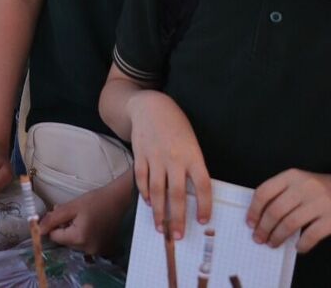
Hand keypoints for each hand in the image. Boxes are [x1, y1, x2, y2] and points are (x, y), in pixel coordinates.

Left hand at [39, 172, 135, 254]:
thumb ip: (53, 219)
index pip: (54, 237)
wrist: (117, 201)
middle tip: (71, 213)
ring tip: (81, 217)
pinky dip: (82, 234)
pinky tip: (88, 223)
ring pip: (73, 242)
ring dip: (72, 231)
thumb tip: (38, 230)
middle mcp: (88, 249)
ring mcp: (96, 251)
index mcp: (79, 238)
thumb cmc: (94, 201)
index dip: (54, 224)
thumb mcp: (70, 207)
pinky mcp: (101, 249)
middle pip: (64, 241)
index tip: (59, 214)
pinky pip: (84, 244)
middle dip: (63, 227)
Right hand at [129, 91, 211, 239]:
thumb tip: (192, 194)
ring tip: (160, 227)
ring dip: (158, 211)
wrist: (150, 107)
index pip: (202, 186)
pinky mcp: (140, 155)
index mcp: (193, 156)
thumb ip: (192, 167)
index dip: (204, 205)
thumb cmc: (176, 126)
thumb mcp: (191, 143)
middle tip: (177, 236)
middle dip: (177, 217)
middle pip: (177, 194)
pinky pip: (142, 178)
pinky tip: (147, 203)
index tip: (203, 221)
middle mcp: (174, 158)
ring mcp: (155, 157)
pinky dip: (144, 193)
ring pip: (156, 190)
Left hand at [248, 169, 330, 251]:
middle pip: (275, 210)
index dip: (254, 210)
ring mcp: (319, 203)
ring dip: (278, 236)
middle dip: (264, 228)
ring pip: (290, 223)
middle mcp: (304, 187)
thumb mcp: (298, 182)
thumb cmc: (318, 188)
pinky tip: (298, 247)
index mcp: (291, 176)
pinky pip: (311, 234)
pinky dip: (302, 244)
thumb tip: (260, 216)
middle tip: (259, 238)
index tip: (250, 223)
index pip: (264, 192)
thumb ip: (281, 193)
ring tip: (273, 243)